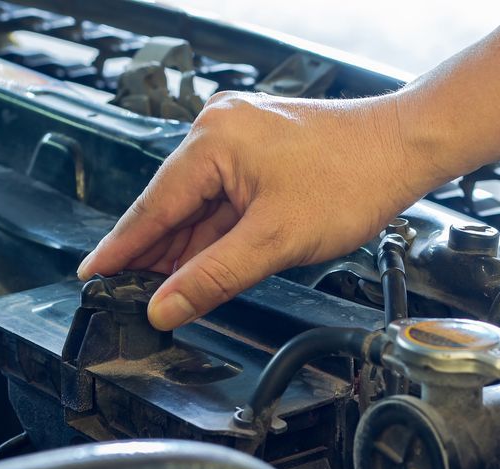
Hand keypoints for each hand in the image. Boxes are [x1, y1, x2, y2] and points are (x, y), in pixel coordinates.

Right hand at [77, 90, 445, 329]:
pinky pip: (223, 198)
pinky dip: (214, 232)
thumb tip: (166, 305)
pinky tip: (203, 259)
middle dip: (155, 253)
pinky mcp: (261, 152)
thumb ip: (213, 277)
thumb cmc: (353, 176)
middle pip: (173, 206)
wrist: (405, 149)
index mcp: (214, 141)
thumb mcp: (274, 240)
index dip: (122, 249)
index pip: (153, 206)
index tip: (94, 274)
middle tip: (129, 292)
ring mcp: (242, 140)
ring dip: (186, 246)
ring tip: (163, 285)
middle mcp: (220, 131)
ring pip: (200, 205)